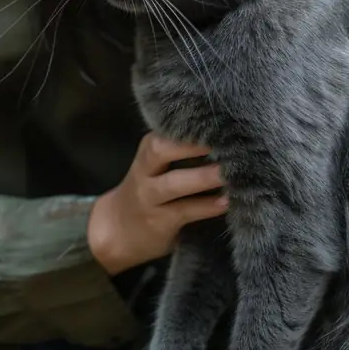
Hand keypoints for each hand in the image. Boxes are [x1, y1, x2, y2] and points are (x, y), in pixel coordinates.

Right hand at [87, 132, 227, 275]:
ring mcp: (149, 197)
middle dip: (190, 144)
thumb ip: (180, 151)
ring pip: (173, 184)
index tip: (217, 119)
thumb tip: (225, 138)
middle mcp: (145, 170)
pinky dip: (206, 206)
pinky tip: (226, 202)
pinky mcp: (159, 222)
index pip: (165, 130)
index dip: (189, 124)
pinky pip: (184, 211)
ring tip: (230, 173)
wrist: (118, 230)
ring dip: (203, 177)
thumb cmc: (150, 190)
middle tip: (223, 140)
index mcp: (148, 150)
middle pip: (160, 150)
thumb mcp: (156, 166)